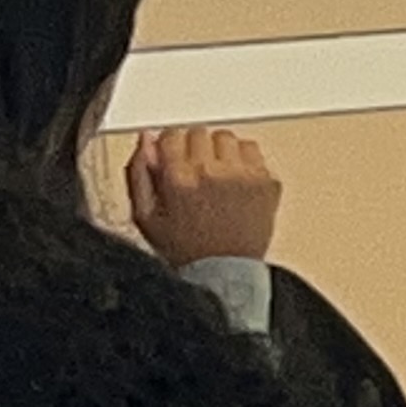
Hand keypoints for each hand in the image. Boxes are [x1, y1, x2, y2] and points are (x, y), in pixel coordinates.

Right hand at [128, 126, 279, 266]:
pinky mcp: (266, 181)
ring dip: (219, 152)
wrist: (223, 274)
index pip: (171, 135)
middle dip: (193, 149)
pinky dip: (244, 160)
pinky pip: (253, 150)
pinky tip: (234, 181)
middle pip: (200, 133)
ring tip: (215, 177)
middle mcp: (212, 172)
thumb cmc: (184, 251)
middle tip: (194, 173)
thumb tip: (147, 140)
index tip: (173, 160)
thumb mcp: (146, 217)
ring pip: (227, 138)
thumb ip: (140, 173)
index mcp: (178, 179)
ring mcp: (242, 175)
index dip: (169, 148)